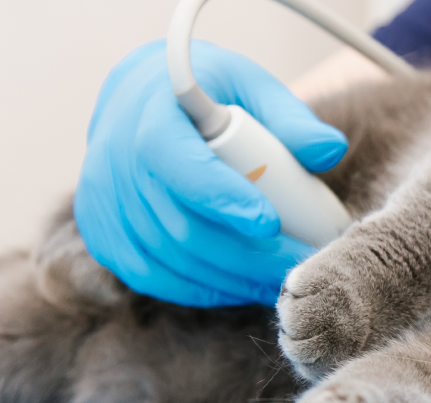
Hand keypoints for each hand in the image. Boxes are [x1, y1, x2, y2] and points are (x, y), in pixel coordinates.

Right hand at [73, 40, 347, 306]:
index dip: (222, 198)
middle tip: (299, 267)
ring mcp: (101, 199)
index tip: (271, 223)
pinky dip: (197, 289)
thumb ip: (291, 118)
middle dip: (246, 257)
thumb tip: (330, 149)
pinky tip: (237, 287)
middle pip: (180, 225)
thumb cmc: (209, 91)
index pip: (178, 163)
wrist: (141, 97)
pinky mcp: (100, 231)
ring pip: (167, 258)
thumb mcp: (252, 85)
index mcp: (152, 113)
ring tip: (279, 282)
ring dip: (228, 280)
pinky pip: (149, 275)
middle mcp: (114, 158)